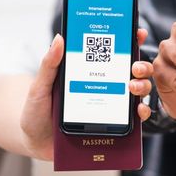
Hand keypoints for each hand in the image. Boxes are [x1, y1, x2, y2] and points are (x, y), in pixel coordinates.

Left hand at [20, 30, 153, 160]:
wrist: (33, 142)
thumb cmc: (36, 111)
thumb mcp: (40, 86)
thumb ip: (49, 65)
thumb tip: (59, 38)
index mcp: (89, 72)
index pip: (113, 54)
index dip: (129, 41)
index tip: (138, 33)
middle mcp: (103, 87)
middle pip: (132, 72)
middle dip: (141, 66)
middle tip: (135, 67)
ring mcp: (109, 107)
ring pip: (136, 93)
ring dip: (142, 87)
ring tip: (132, 87)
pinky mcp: (111, 127)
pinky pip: (132, 121)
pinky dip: (140, 114)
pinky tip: (137, 111)